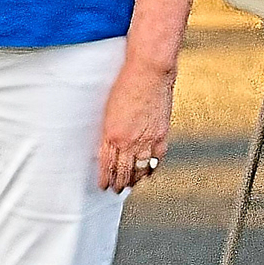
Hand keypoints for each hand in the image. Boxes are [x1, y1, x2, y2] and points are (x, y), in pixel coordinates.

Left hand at [97, 56, 174, 191]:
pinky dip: (150, 168)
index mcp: (111, 134)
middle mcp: (128, 141)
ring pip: (138, 168)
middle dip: (117, 183)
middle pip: (122, 170)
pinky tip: (146, 174)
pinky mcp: (161, 135)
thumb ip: (109, 130)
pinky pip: (155, 159)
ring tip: (128, 187)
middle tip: (114, 191)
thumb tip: (108, 145)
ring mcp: (146, 139)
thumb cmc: (124, 85)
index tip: (102, 186)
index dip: (105, 178)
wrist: (148, 73)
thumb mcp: (109, 110)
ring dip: (133, 180)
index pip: (106, 164)